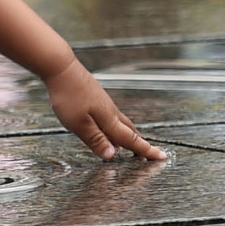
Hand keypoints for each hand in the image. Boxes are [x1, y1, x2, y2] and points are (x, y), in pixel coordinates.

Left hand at [45, 58, 166, 160]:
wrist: (62, 68)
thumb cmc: (69, 95)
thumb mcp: (79, 123)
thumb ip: (95, 140)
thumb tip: (112, 156)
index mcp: (109, 119)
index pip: (131, 139)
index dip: (146, 150)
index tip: (162, 156)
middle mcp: (110, 111)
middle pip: (129, 131)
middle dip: (140, 143)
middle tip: (149, 154)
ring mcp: (104, 103)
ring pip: (121, 122)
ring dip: (128, 134)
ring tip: (130, 144)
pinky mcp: (96, 97)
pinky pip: (111, 116)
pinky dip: (116, 126)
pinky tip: (108, 127)